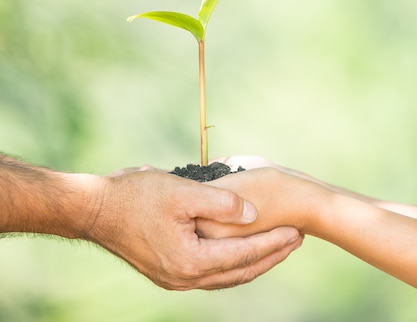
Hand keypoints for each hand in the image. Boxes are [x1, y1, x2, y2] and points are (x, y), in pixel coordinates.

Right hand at [88, 168, 301, 289]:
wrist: (96, 210)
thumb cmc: (136, 196)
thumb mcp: (182, 192)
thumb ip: (220, 203)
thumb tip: (253, 213)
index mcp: (190, 261)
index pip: (244, 255)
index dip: (273, 242)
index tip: (297, 230)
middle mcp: (184, 278)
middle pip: (239, 272)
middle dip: (270, 255)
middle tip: (296, 239)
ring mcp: (175, 278)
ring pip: (226, 276)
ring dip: (253, 261)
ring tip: (277, 248)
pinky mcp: (168, 272)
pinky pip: (210, 273)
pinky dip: (232, 263)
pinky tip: (241, 253)